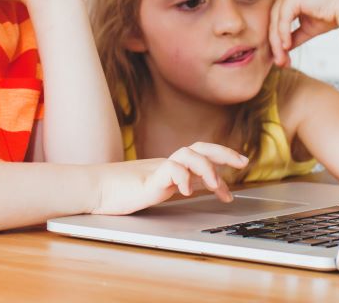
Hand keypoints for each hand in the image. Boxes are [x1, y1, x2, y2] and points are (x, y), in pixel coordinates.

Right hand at [93, 143, 248, 215]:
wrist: (95, 189)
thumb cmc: (122, 190)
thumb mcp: (160, 188)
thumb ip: (180, 183)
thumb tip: (203, 185)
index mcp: (172, 166)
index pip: (202, 153)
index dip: (223, 155)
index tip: (242, 164)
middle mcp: (167, 164)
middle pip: (200, 147)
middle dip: (224, 153)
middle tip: (243, 162)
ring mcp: (158, 170)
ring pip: (188, 155)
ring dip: (206, 169)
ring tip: (216, 186)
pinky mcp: (148, 179)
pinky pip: (170, 170)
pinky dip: (183, 178)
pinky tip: (186, 191)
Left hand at [269, 0, 338, 66]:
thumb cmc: (330, 16)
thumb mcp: (307, 29)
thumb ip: (293, 37)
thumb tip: (282, 49)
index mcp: (287, 0)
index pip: (277, 24)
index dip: (277, 44)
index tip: (282, 61)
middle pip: (274, 24)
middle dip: (276, 46)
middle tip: (280, 64)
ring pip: (276, 23)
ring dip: (278, 43)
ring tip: (282, 59)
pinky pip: (283, 19)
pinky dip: (283, 34)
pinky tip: (286, 46)